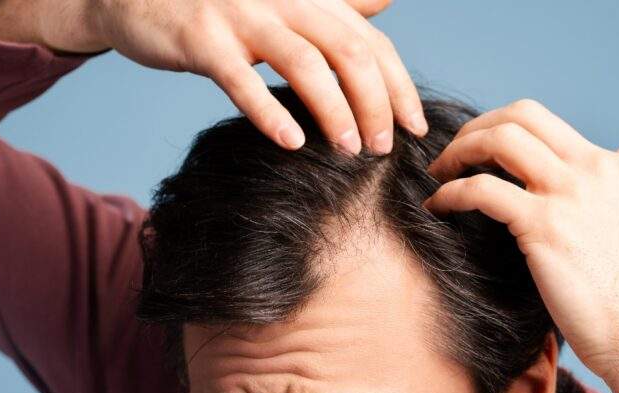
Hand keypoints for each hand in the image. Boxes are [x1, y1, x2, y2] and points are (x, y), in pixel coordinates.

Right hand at [0, 0, 426, 152]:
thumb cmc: (220, 10)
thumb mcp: (280, 3)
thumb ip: (335, 4)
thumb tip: (386, 3)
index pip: (369, 40)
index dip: (399, 84)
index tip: (417, 127)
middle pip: (349, 51)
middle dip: (376, 102)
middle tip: (384, 148)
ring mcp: (241, 15)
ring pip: (304, 64)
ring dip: (334, 111)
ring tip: (351, 151)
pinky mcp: (202, 39)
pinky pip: (241, 80)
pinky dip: (270, 113)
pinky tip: (292, 143)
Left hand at [424, 99, 618, 392]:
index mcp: (610, 167)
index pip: (542, 120)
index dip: (498, 127)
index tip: (475, 150)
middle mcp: (591, 169)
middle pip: (519, 116)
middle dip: (474, 129)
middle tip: (450, 156)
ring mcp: (569, 194)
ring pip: (498, 140)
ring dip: (457, 153)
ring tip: (438, 176)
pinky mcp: (546, 226)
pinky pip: (481, 190)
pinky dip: (450, 194)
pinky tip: (438, 208)